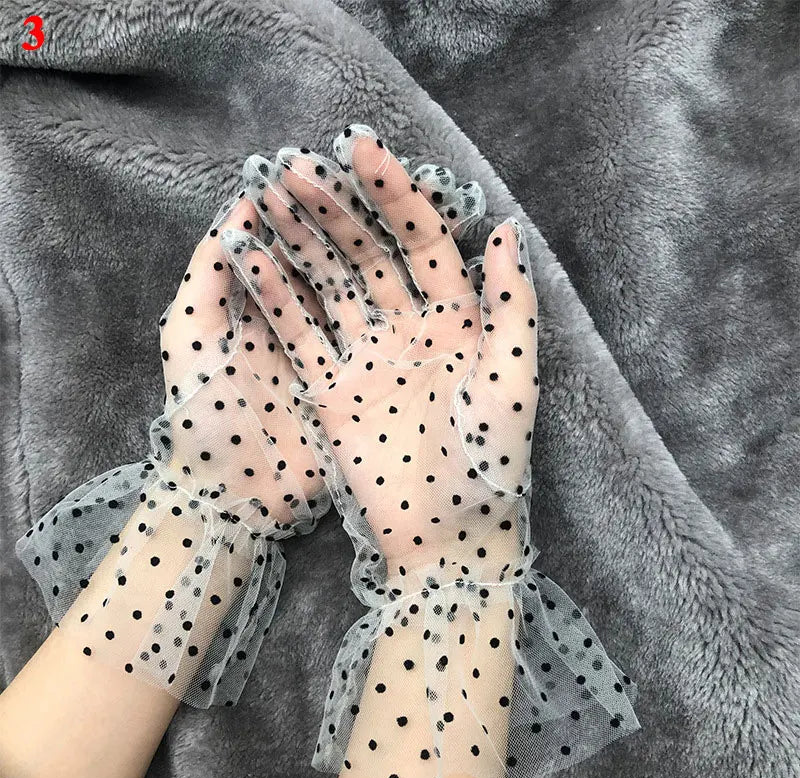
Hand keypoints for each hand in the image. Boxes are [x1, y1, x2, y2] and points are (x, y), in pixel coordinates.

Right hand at [227, 125, 536, 597]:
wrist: (445, 539)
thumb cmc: (489, 463)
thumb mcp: (511, 381)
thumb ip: (511, 306)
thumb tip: (504, 230)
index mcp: (458, 318)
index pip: (422, 238)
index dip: (394, 192)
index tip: (359, 147)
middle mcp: (410, 327)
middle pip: (367, 253)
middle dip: (334, 208)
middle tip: (294, 165)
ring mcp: (367, 355)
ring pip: (329, 284)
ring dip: (300, 240)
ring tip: (267, 195)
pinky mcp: (330, 387)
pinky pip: (300, 333)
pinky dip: (275, 297)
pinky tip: (247, 257)